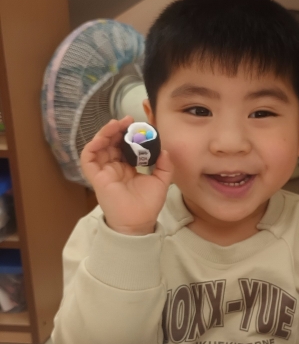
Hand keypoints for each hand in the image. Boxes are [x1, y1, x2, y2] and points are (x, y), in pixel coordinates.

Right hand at [80, 117, 172, 235]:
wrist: (138, 222)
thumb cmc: (148, 204)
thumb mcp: (161, 181)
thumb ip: (164, 165)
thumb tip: (165, 150)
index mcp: (127, 167)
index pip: (124, 145)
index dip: (129, 134)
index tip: (138, 125)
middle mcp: (114, 167)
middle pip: (111, 143)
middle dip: (117, 129)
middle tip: (127, 120)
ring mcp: (104, 171)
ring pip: (99, 147)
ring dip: (105, 133)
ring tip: (116, 124)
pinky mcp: (95, 177)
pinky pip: (88, 158)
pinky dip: (93, 146)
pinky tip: (103, 138)